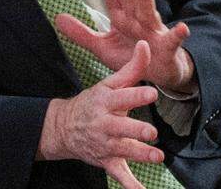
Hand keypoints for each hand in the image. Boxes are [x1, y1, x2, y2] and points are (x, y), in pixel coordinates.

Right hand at [38, 41, 162, 188]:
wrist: (63, 127)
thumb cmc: (94, 103)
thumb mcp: (108, 84)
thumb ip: (131, 68)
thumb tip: (147, 45)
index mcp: (105, 102)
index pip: (122, 97)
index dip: (136, 96)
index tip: (151, 93)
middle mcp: (103, 124)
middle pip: (121, 127)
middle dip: (136, 130)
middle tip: (151, 131)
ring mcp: (104, 144)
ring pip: (123, 150)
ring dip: (139, 154)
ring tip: (156, 156)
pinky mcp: (107, 161)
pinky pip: (120, 176)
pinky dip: (131, 186)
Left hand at [56, 0, 194, 91]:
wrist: (158, 74)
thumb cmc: (132, 56)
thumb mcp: (102, 47)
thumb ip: (82, 34)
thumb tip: (57, 18)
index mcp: (122, 19)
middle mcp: (138, 21)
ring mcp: (153, 32)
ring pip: (149, 13)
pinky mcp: (167, 49)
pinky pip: (172, 41)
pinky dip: (177, 35)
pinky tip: (182, 27)